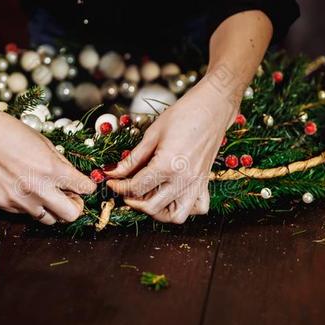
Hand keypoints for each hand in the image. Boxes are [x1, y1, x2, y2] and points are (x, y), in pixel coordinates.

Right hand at [0, 104, 95, 223]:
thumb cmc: (9, 132)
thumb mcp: (43, 142)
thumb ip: (61, 163)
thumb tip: (73, 177)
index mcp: (52, 169)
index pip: (85, 189)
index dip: (88, 187)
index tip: (84, 185)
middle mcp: (38, 189)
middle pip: (71, 215)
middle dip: (75, 206)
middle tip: (70, 197)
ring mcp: (20, 200)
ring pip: (48, 219)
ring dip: (52, 208)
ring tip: (44, 192)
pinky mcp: (4, 205)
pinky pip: (25, 213)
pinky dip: (30, 205)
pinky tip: (22, 188)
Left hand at [106, 79, 235, 222]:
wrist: (212, 107)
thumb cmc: (183, 115)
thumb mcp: (151, 135)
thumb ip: (132, 159)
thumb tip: (113, 172)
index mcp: (167, 165)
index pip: (136, 188)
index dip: (119, 187)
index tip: (112, 181)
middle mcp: (183, 180)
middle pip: (151, 207)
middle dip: (133, 201)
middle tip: (126, 189)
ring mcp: (196, 184)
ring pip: (175, 217)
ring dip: (158, 212)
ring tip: (148, 198)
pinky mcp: (205, 183)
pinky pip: (198, 209)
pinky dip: (184, 209)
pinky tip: (172, 197)